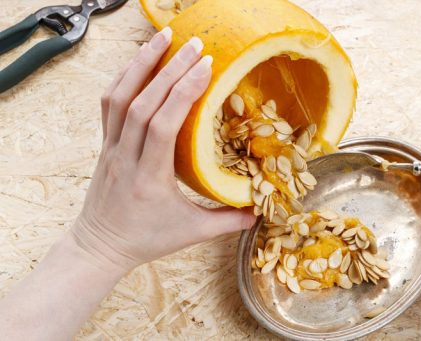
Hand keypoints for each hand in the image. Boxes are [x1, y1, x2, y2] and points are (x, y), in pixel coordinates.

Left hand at [71, 27, 254, 271]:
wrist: (100, 246)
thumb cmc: (146, 239)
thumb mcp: (192, 233)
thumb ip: (228, 221)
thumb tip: (261, 211)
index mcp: (149, 177)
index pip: (163, 125)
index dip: (183, 93)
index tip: (205, 68)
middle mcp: (125, 157)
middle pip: (142, 102)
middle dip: (169, 68)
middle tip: (193, 44)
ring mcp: (111, 147)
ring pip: (119, 96)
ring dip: (141, 63)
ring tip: (163, 38)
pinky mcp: (105, 143)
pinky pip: (110, 103)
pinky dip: (124, 77)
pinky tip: (139, 61)